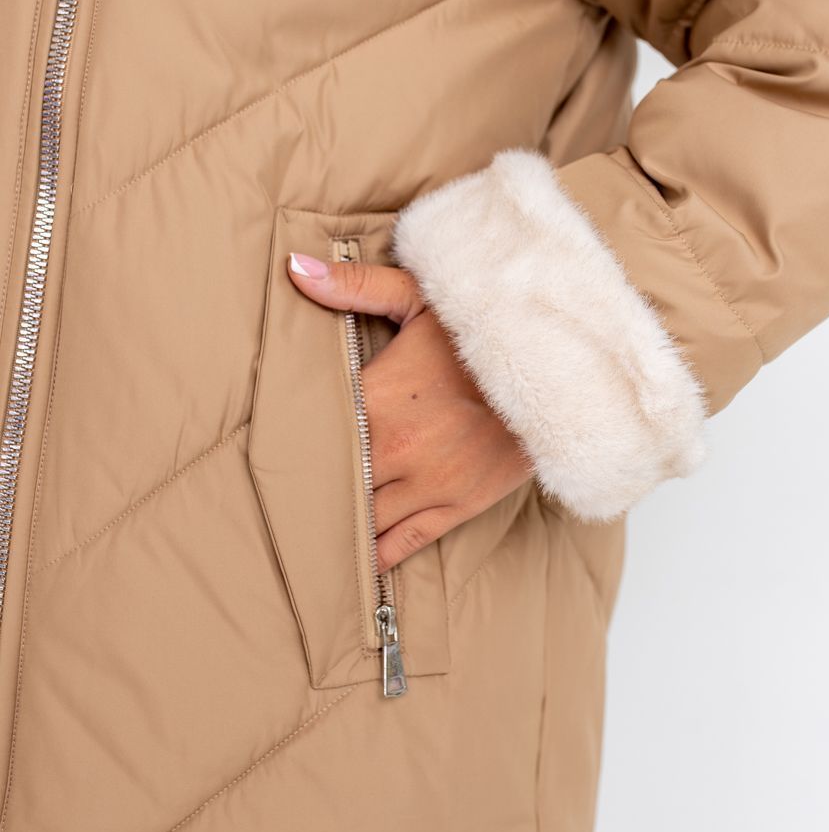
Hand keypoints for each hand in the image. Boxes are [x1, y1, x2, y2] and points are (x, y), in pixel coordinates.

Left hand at [288, 253, 534, 573]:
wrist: (562, 372)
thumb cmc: (487, 331)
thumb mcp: (422, 298)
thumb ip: (355, 285)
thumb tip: (295, 269)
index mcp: (379, 397)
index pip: (313, 430)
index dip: (288, 440)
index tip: (263, 447)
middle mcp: (397, 449)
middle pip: (330, 482)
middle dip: (305, 489)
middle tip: (271, 499)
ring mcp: (429, 484)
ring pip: (362, 519)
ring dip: (335, 524)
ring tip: (303, 532)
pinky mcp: (458, 506)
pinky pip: (403, 543)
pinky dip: (374, 556)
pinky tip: (351, 562)